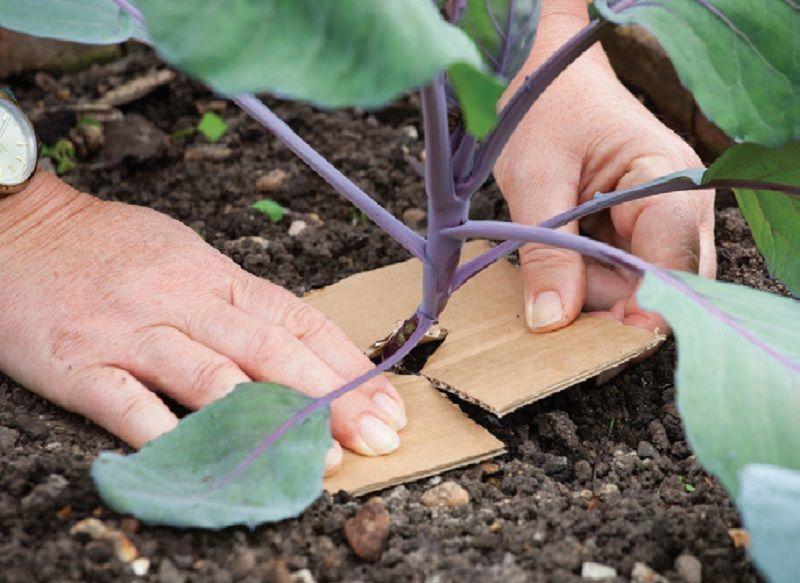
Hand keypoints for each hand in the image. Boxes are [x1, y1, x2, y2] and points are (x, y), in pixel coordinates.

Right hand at [0, 173, 407, 473]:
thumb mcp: (186, 258)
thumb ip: (238, 304)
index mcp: (217, 276)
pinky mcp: (77, 362)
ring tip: (321, 456)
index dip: (348, 363)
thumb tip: (298, 346)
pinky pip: (127, 402)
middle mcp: (184, 301)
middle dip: (333, 396)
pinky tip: (207, 461)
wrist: (17, 226)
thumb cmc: (111, 247)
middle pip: (271, 350)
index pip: (298, 319)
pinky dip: (167, 434)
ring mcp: (131, 332)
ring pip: (212, 375)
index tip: (388, 401)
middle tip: (377, 437)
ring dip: (270, 419)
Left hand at [494, 9, 715, 333]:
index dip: (638, 310)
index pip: (673, 264)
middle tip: (553, 305)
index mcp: (669, 179)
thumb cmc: (544, 109)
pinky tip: (562, 267)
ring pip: (644, 290)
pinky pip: (626, 276)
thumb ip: (547, 251)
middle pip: (665, 288)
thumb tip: (551, 322)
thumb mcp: (535, 178)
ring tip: (551, 266)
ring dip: (593, 295)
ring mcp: (669, 219)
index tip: (591, 338)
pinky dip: (591, 283)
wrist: (545, 75)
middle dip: (609, 307)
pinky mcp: (645, 229)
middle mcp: (685, 205)